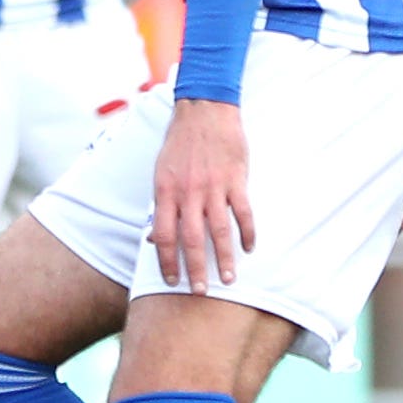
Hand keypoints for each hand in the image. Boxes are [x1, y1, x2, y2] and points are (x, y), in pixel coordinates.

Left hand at [151, 97, 255, 293]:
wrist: (203, 110)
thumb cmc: (179, 143)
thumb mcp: (160, 171)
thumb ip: (159, 205)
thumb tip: (153, 237)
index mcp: (165, 192)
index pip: (163, 235)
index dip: (166, 261)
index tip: (171, 281)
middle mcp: (188, 193)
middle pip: (191, 239)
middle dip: (195, 269)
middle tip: (200, 292)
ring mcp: (213, 187)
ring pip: (219, 231)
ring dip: (224, 258)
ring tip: (228, 279)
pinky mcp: (236, 179)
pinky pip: (243, 212)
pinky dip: (248, 232)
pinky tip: (249, 248)